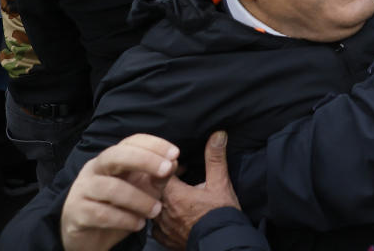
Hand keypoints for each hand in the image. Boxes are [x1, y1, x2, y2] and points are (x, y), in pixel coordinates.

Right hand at [60, 134, 179, 250]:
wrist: (89, 235)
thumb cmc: (119, 206)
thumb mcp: (143, 189)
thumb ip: (158, 176)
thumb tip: (173, 162)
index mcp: (112, 158)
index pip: (131, 142)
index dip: (154, 144)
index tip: (175, 153)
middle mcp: (95, 169)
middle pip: (116, 155)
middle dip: (144, 160)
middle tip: (166, 170)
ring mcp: (83, 189)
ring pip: (111, 188)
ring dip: (140, 200)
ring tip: (156, 211)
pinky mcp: (77, 212)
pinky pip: (102, 214)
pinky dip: (125, 220)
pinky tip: (138, 224)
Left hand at [152, 131, 240, 249]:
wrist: (222, 244)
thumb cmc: (220, 214)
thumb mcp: (220, 183)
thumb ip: (215, 157)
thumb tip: (218, 134)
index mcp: (172, 193)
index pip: (157, 172)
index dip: (165, 165)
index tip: (175, 163)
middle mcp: (161, 210)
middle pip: (151, 188)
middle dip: (161, 179)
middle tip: (176, 175)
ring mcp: (160, 227)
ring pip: (151, 205)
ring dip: (161, 196)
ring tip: (176, 192)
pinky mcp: (163, 239)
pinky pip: (155, 223)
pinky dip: (162, 214)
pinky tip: (173, 212)